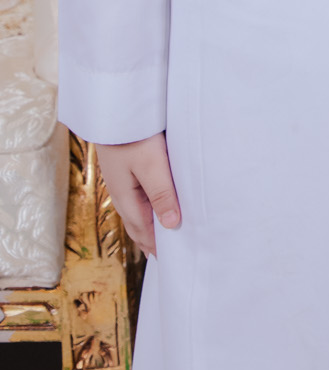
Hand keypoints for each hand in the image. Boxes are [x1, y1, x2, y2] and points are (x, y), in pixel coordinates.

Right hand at [94, 134, 180, 255]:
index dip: (155, 245)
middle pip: (137, 223)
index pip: (142, 230)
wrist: (115, 108)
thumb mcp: (151, 165)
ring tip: (158, 235)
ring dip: (147, 224)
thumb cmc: (134, 135)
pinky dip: (146, 206)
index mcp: (125, 197)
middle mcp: (121, 191)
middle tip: (163, 255)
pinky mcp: (126, 165)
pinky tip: (152, 202)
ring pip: (136, 209)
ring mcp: (121, 179)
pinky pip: (137, 195)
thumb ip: (162, 194)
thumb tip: (171, 225)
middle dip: (149, 240)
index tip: (169, 260)